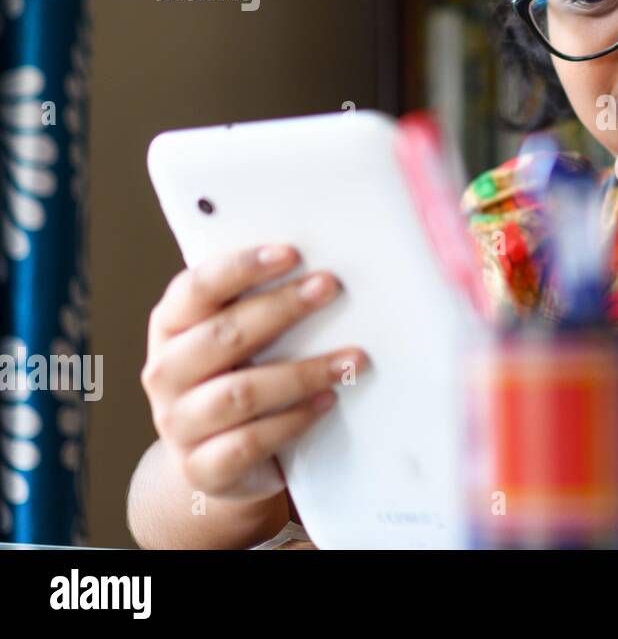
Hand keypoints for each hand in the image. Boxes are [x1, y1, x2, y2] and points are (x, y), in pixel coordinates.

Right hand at [141, 245, 368, 504]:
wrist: (221, 461)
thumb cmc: (239, 377)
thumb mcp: (239, 339)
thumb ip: (258, 304)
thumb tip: (320, 270)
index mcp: (171, 327)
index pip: (196, 288)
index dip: (241, 267)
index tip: (290, 252)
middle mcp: (165, 372)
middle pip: (223, 335)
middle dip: (281, 308)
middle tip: (329, 287)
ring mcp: (178, 424)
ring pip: (240, 393)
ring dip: (303, 372)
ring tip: (351, 358)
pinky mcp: (201, 467)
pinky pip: (250, 442)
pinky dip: (294, 420)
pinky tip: (328, 402)